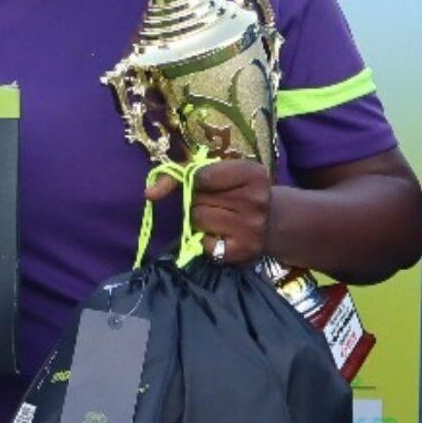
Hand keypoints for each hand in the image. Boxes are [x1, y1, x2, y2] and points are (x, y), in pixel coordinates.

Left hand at [146, 159, 272, 264]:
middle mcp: (257, 200)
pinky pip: (204, 243)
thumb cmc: (236, 190)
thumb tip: (149, 193)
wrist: (272, 220)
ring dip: (200, 219)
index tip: (202, 183)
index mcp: (253, 173)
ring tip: (219, 217)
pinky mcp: (245, 251)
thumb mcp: (218, 172)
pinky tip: (222, 235)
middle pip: (198, 198)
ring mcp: (253, 227)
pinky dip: (205, 240)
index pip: (201, 175)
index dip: (194, 180)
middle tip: (218, 202)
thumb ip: (180, 174)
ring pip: (198, 219)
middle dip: (199, 200)